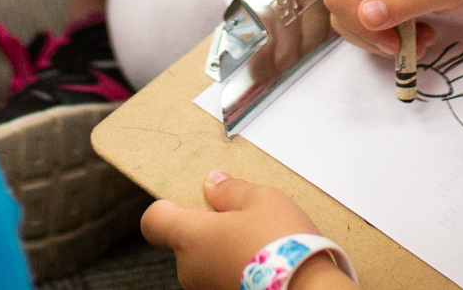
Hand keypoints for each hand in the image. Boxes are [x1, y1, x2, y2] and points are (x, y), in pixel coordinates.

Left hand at [143, 170, 354, 289]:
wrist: (308, 289)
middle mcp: (190, 268)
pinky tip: (265, 260)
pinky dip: (237, 266)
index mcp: (191, 237)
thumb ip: (231, 189)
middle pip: (185, 240)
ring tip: (261, 239)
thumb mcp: (261, 198)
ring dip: (225, 248)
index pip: (154, 221)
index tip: (188, 200)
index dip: (167, 207)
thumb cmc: (283, 244)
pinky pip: (222, 275)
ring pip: (206, 259)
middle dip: (209, 227)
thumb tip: (213, 183)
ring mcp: (206, 289)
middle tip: (242, 215)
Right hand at [323, 0, 462, 56]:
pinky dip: (389, 34)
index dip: (363, 26)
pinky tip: (418, 32)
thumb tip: (366, 17)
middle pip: (342, 11)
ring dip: (385, 39)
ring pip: (352, 20)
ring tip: (424, 37)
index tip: (397, 44)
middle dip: (376, 36)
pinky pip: (365, 19)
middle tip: (419, 43)